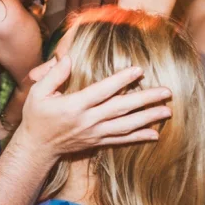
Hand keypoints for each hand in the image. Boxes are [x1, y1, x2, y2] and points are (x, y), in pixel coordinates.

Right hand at [17, 56, 170, 159]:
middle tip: (167, 92)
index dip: (121, 80)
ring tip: (167, 111)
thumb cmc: (37, 116)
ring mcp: (94, 133)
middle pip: (121, 108)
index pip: (102, 91)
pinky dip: (139, 137)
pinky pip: (122, 140)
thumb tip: (68, 58)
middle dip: (145, 100)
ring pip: (126, 125)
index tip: (139, 70)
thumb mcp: (37, 92)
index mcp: (74, 105)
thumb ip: (53, 75)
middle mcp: (88, 120)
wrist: (37, 147)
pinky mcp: (97, 142)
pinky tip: (155, 134)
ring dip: (148, 118)